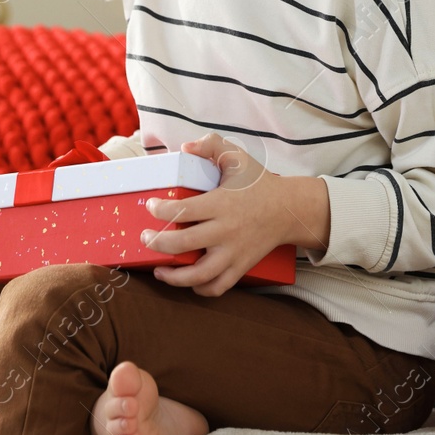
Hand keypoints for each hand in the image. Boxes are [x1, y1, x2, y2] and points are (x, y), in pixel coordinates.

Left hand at [142, 133, 327, 296]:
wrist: (289, 209)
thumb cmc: (259, 183)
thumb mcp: (237, 156)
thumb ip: (211, 145)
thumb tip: (185, 148)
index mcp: (222, 203)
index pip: (183, 210)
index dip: (160, 210)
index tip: (151, 206)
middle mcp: (226, 230)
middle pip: (183, 243)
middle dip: (156, 243)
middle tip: (145, 238)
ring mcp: (234, 252)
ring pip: (199, 274)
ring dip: (173, 276)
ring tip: (158, 269)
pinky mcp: (241, 266)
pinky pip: (218, 287)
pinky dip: (200, 289)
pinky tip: (187, 280)